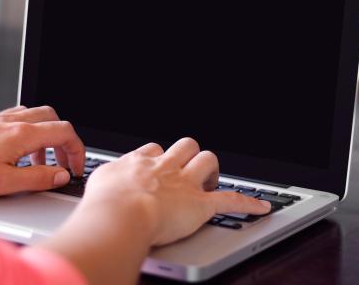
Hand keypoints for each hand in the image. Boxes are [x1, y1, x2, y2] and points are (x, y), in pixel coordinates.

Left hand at [0, 106, 84, 198]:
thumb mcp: (4, 184)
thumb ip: (38, 178)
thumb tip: (61, 175)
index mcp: (21, 135)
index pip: (64, 132)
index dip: (77, 151)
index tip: (75, 168)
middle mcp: (12, 122)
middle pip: (54, 119)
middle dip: (64, 140)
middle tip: (63, 163)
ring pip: (36, 117)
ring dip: (47, 137)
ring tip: (41, 162)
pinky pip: (19, 119)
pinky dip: (29, 133)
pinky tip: (19, 152)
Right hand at [84, 137, 271, 244]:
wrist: (120, 213)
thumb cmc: (104, 203)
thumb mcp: (97, 183)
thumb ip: (104, 181)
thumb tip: (102, 185)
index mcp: (139, 163)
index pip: (153, 150)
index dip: (159, 158)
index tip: (158, 166)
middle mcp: (164, 167)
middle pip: (184, 146)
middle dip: (188, 155)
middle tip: (187, 169)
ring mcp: (184, 183)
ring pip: (207, 161)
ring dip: (211, 170)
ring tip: (211, 180)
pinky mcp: (201, 204)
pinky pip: (231, 200)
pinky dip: (248, 203)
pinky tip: (261, 206)